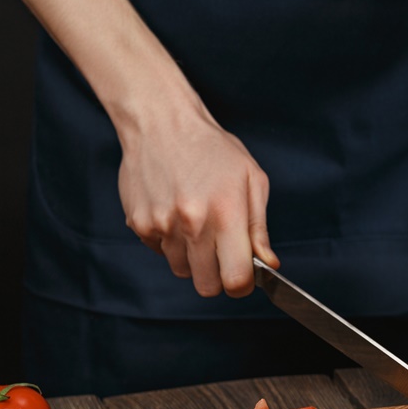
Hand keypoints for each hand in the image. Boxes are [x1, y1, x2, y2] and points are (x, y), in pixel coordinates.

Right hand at [118, 106, 278, 296]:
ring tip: (197, 225)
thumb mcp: (251, 180)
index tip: (243, 275)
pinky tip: (175, 213)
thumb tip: (268, 264)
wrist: (161, 122)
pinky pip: (160, 253)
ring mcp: (161, 226)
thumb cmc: (213, 149)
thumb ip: (259, 228)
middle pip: (207, 286)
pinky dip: (170, 243)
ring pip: (182, 272)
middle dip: (218, 277)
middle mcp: (191, 224)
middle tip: (221, 253)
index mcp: (225, 215)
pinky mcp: (139, 224)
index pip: (235, 279)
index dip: (242, 284)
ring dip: (193, 259)